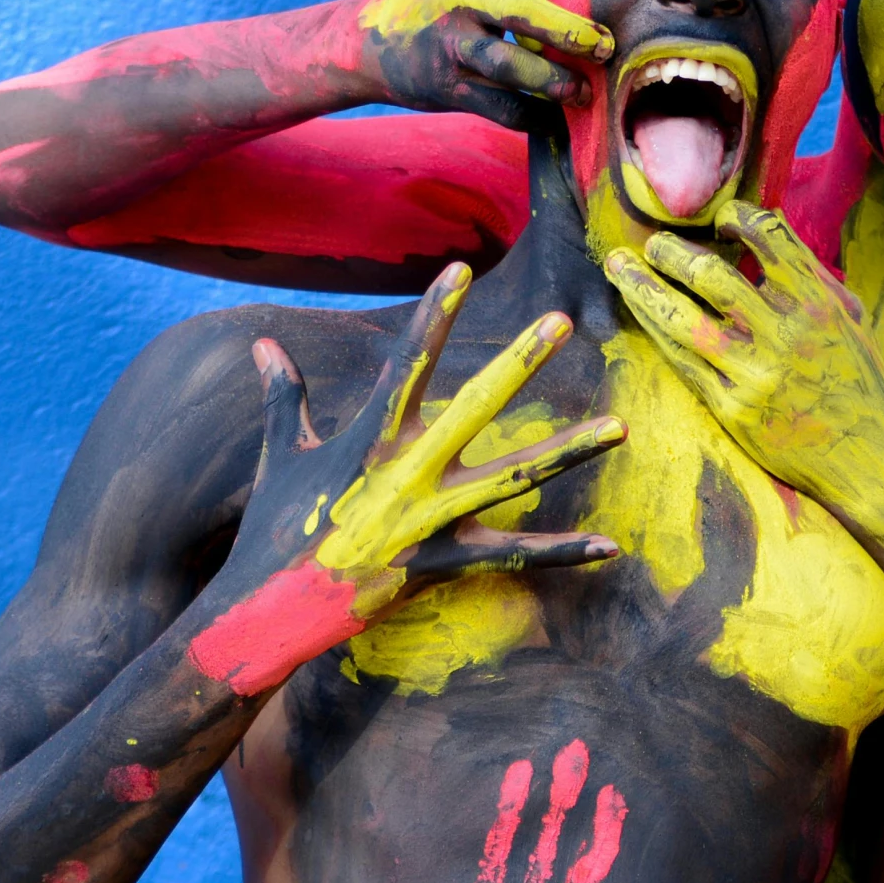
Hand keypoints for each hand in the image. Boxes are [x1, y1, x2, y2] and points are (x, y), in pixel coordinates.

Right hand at [190, 264, 625, 695]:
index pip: (408, 363)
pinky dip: (562, 553)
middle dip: (519, 364)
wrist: (267, 614)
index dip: (434, 314)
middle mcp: (407, 474)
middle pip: (475, 408)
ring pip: (514, 480)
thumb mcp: (279, 456)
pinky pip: (514, 558)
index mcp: (369, 440)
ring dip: (568, 452)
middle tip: (560, 322)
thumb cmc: (274, 530)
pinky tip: (611, 547)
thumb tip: (264, 344)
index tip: (462, 267)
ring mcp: (430, 521)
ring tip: (620, 428)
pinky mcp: (443, 565)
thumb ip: (283, 397)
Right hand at [354, 0, 628, 128]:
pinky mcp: (447, 86)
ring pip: (505, 65)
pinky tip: (556, 120)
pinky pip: (496, 106)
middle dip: (567, 30)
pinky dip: (530, 116)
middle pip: (519, 9)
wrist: (374, 41)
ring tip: (583, 92)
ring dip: (550, 82)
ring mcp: (452, 42)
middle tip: (606, 45)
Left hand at [600, 201, 883, 509]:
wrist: (865, 460)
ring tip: (619, 265)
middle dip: (671, 251)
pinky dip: (655, 330)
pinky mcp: (730, 407)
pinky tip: (639, 312)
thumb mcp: (848, 321)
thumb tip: (769, 227)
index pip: (769, 238)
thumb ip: (810, 277)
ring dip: (643, 287)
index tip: (720, 220)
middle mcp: (783, 334)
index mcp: (817, 304)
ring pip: (681, 318)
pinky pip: (681, 361)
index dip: (737, 217)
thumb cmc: (858, 384)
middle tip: (653, 241)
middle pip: (710, 275)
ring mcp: (752, 373)